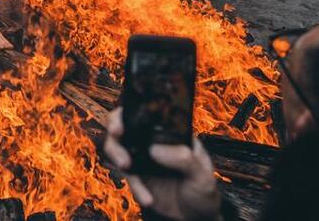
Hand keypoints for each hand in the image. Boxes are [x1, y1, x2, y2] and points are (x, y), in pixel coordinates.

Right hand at [103, 108, 221, 220]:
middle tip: (117, 132)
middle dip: (116, 126)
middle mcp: (154, 142)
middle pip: (126, 125)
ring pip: (119, 148)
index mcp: (172, 134)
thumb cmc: (202, 189)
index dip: (135, 108)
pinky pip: (128, 177)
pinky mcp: (138, 177)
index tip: (128, 114)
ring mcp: (143, 159)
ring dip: (117, 154)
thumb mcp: (202, 174)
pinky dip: (135, 187)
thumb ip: (184, 159)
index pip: (151, 114)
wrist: (195, 216)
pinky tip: (148, 198)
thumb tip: (155, 149)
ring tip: (126, 166)